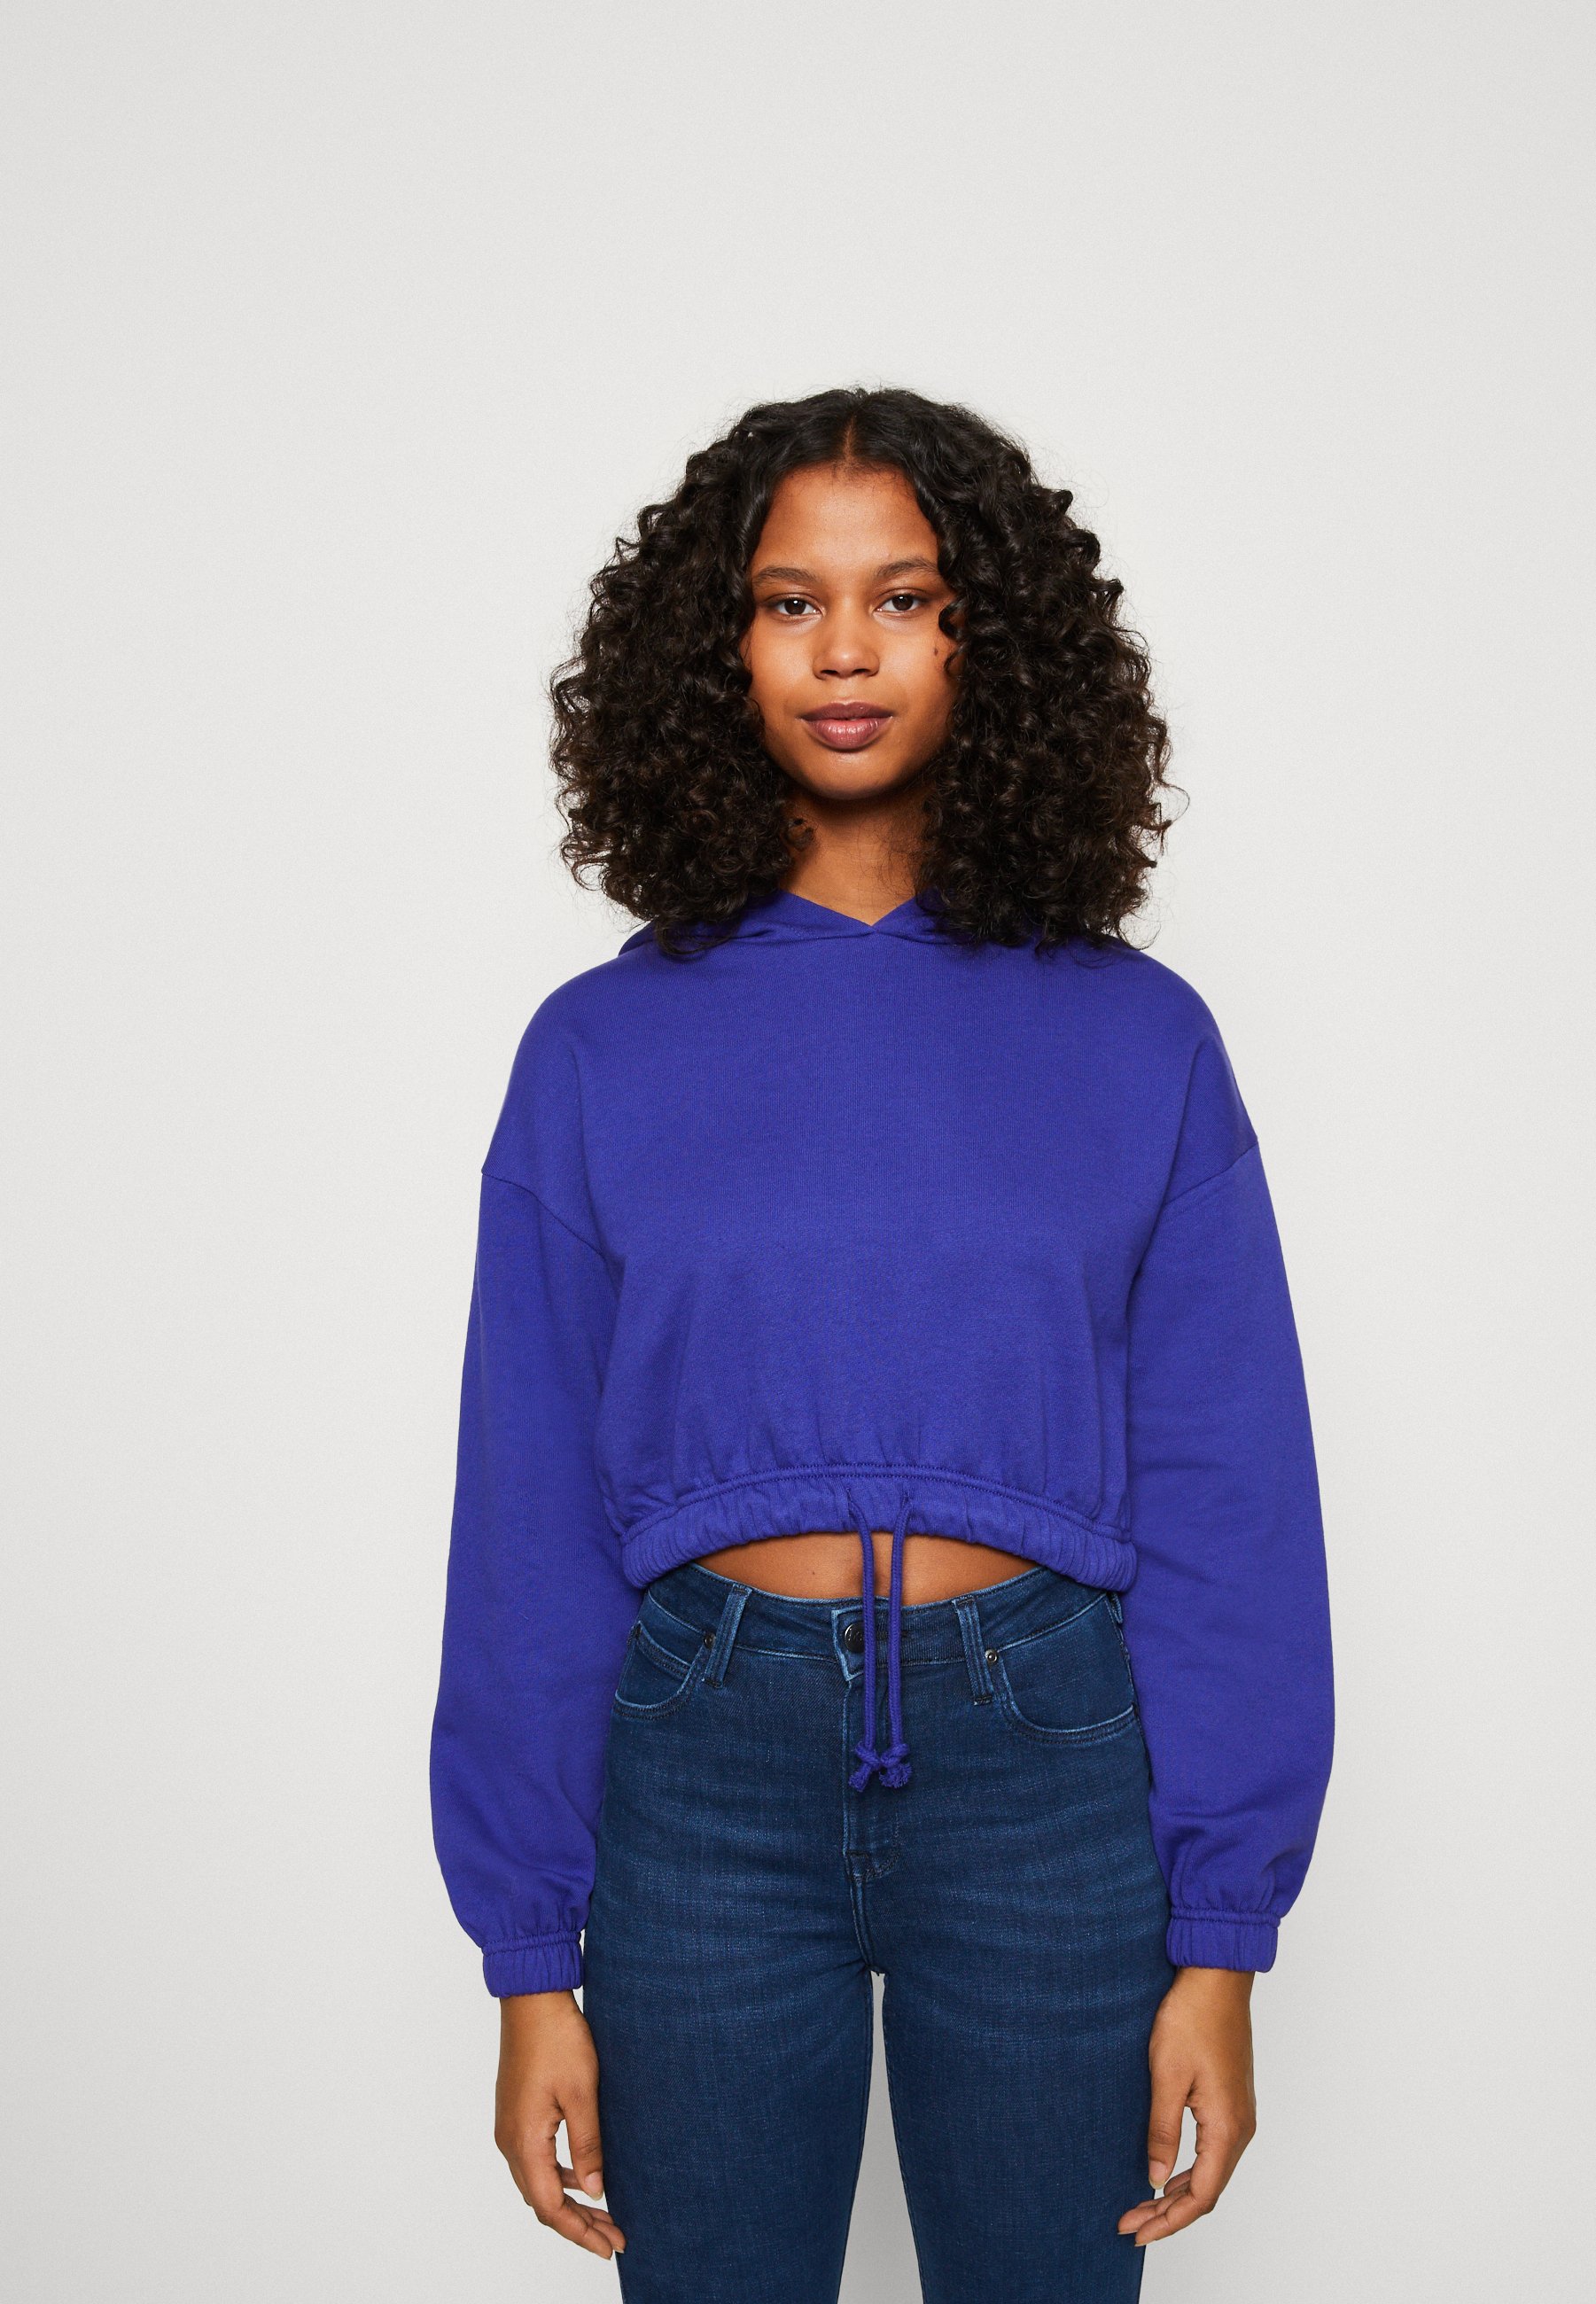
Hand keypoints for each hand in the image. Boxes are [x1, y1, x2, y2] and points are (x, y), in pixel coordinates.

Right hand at [494, 1991, 625, 2259]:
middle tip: (614, 2237)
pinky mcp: (517, 2115)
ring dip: (571, 2202)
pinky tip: (586, 2176)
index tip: (609, 2246)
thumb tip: (597, 2192)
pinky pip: (537, 2161)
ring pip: (539, 2183)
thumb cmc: (558, 2038)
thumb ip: (588, 2146)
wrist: (532, 1998)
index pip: (550, 2207)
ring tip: (606, 2215)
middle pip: (542, 2201)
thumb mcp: (582, 2093)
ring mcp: (510, 2128)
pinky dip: (562, 2177)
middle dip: (578, 2224)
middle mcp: (510, 2142)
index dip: (580, 2232)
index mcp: (524, 2142)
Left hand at [1117, 1966, 1255, 2247]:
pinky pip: (1212, 2153)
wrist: (1217, 1977)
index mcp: (1227, 2128)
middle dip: (1168, 2214)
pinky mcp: (1231, 2101)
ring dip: (1177, 2194)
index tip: (1136, 2231)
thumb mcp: (1167, 2075)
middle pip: (1207, 2191)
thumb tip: (1154, 2177)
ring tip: (1141, 2205)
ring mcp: (1239, 2115)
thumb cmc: (1192, 2018)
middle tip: (1129, 2223)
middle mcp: (1240, 2128)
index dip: (1168, 2221)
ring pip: (1210, 2173)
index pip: (1200, 2196)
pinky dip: (1188, 2172)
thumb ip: (1162, 2130)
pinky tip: (1164, 2173)